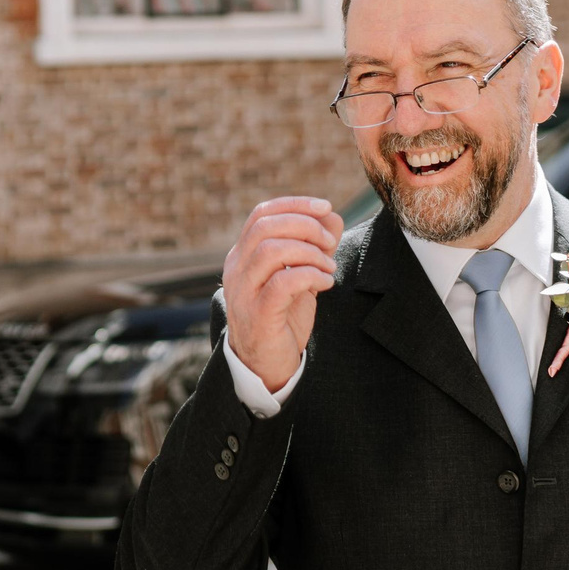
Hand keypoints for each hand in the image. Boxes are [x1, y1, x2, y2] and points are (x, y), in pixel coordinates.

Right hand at [223, 197, 344, 394]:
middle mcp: (236, 269)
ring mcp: (243, 292)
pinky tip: (326, 283)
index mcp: (243, 255)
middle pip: (266, 227)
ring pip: (271, 251)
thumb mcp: (300, 274)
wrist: (267, 365)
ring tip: (329, 267)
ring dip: (310, 253)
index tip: (326, 207)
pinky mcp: (258, 315)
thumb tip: (331, 217)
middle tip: (329, 243)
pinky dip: (310, 276)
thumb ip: (314, 245)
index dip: (295, 204)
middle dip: (305, 226)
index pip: (262, 214)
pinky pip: (282, 283)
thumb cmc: (284, 317)